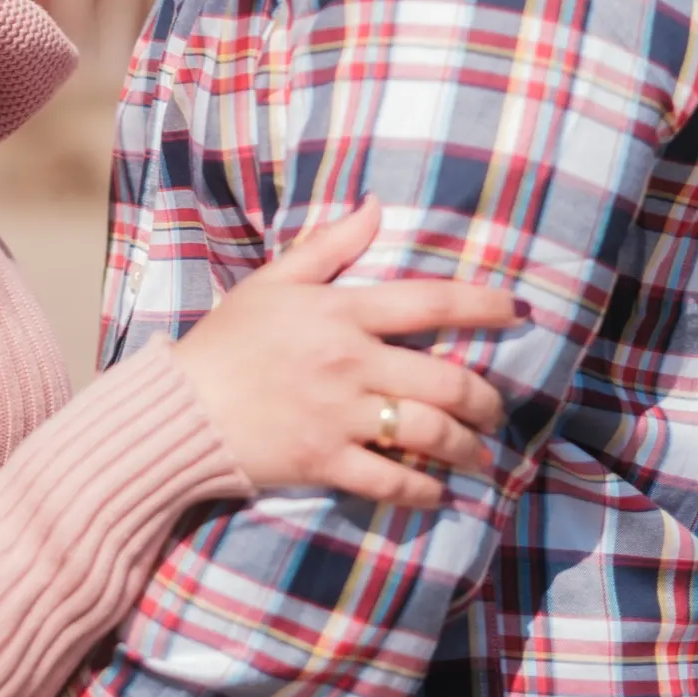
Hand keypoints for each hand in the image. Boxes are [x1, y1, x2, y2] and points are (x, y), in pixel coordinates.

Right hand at [172, 201, 514, 506]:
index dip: (483, 305)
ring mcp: (339, 416)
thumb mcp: (273, 281)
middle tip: (496, 410)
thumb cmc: (228, 340)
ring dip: (467, 447)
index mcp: (340, 312)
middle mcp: (349, 362)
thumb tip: (375, 205)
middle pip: (446, 380)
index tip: (518, 312)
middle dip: (486, 400)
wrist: (179, 407)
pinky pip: (393, 481)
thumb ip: (329, 245)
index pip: (429, 302)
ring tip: (478, 454)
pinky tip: (439, 491)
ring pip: (429, 433)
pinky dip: (425, 490)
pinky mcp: (325, 462)